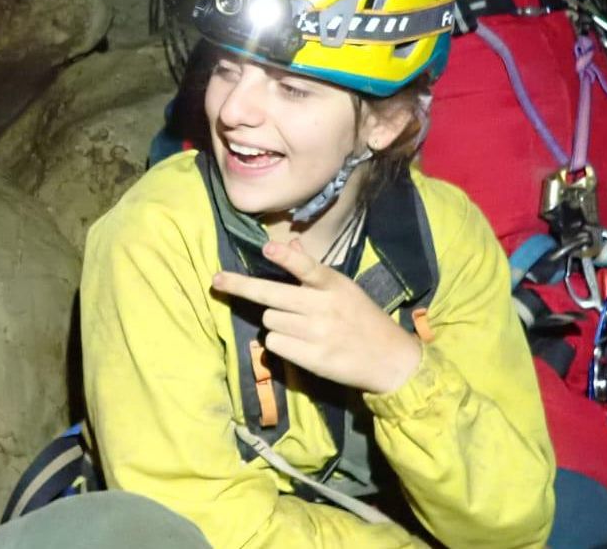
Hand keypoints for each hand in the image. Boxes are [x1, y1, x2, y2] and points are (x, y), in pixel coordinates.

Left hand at [211, 239, 422, 394]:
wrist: (390, 360)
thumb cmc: (362, 318)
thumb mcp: (344, 289)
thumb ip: (313, 269)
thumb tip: (287, 246)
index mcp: (334, 285)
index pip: (308, 268)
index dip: (287, 259)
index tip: (268, 249)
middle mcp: (324, 307)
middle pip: (271, 295)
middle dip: (240, 287)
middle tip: (217, 281)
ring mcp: (318, 334)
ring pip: (269, 320)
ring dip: (274, 321)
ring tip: (298, 326)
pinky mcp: (313, 358)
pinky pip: (275, 343)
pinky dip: (279, 342)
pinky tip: (298, 343)